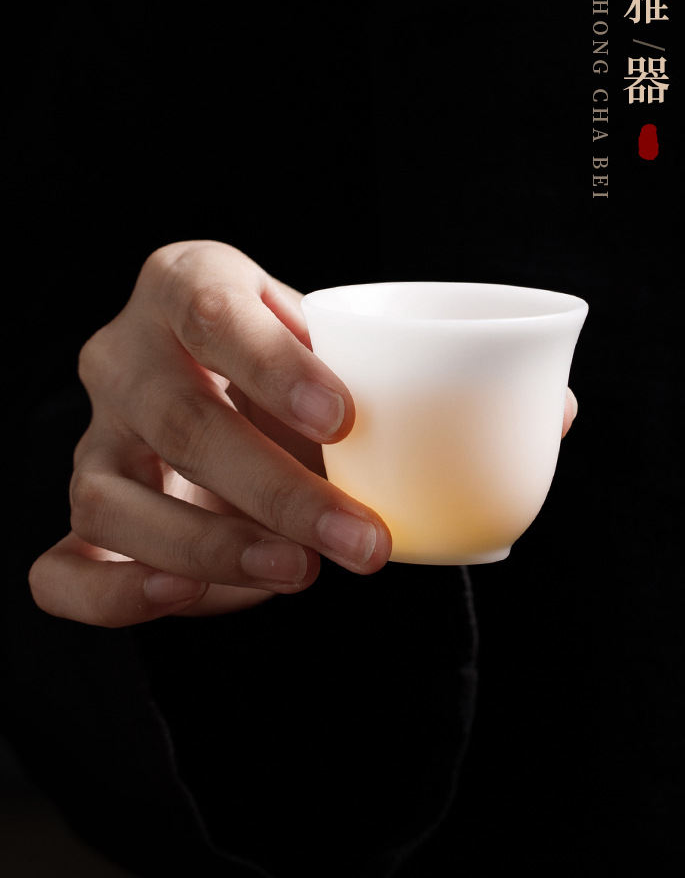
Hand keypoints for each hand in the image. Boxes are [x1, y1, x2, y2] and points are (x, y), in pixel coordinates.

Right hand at [29, 241, 392, 625]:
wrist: (235, 388)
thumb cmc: (292, 363)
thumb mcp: (323, 338)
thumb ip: (354, 368)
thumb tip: (428, 441)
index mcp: (181, 284)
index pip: (211, 313)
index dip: (274, 368)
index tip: (342, 419)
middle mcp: (122, 357)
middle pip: (180, 422)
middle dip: (278, 491)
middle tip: (360, 538)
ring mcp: (94, 438)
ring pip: (111, 499)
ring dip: (210, 547)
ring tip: (298, 570)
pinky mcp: (85, 515)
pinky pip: (63, 569)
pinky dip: (115, 593)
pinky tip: (185, 593)